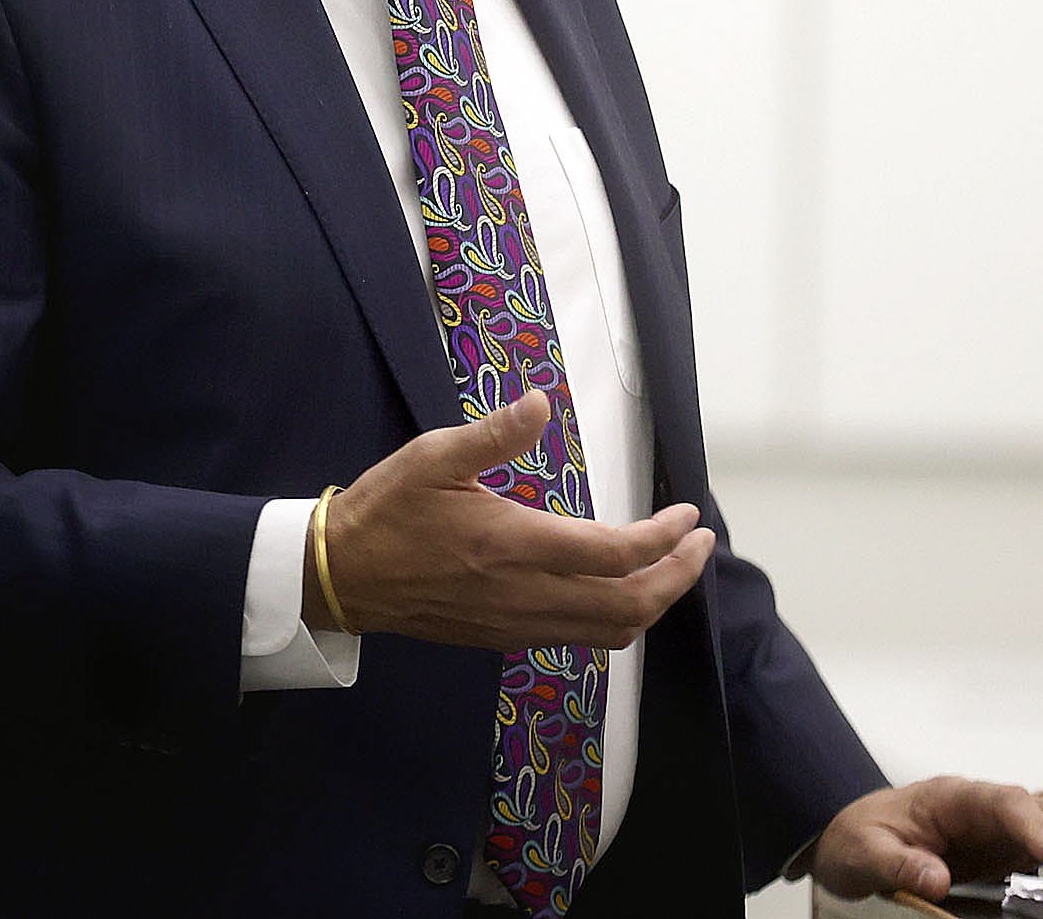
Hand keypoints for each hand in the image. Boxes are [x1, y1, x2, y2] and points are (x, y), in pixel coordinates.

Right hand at [307, 391, 714, 650]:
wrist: (341, 577)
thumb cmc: (386, 510)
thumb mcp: (432, 457)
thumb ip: (493, 435)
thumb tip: (541, 403)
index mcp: (512, 544)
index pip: (614, 554)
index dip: (665, 539)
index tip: (689, 516)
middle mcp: (524, 593)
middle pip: (629, 605)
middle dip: (678, 577)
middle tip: (700, 544)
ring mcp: (516, 623)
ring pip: (610, 631)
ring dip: (653, 603)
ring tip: (672, 569)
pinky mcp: (504, 637)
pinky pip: (578, 638)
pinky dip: (616, 617)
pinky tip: (616, 588)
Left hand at [809, 776, 1042, 901]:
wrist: (856, 838)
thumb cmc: (862, 835)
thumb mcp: (865, 851)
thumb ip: (897, 863)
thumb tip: (935, 878)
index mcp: (954, 797)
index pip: (1007, 801)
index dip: (1039, 826)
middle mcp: (988, 809)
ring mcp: (1006, 832)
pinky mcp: (1013, 856)